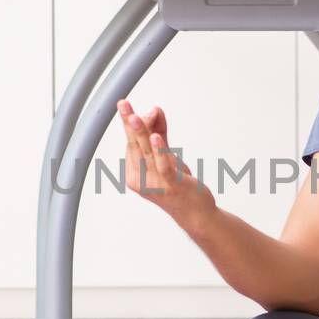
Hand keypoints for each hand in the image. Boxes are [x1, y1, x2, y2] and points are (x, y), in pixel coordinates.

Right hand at [115, 99, 214, 229]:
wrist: (195, 214)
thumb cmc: (177, 184)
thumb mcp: (166, 157)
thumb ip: (159, 133)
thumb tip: (154, 110)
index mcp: (134, 175)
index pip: (132, 144)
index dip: (137, 124)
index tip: (142, 109)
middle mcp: (140, 180)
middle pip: (135, 146)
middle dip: (130, 124)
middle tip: (122, 104)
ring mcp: (155, 185)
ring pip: (147, 153)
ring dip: (141, 133)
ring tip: (134, 117)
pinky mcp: (173, 185)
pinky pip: (164, 166)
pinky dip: (160, 151)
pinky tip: (156, 137)